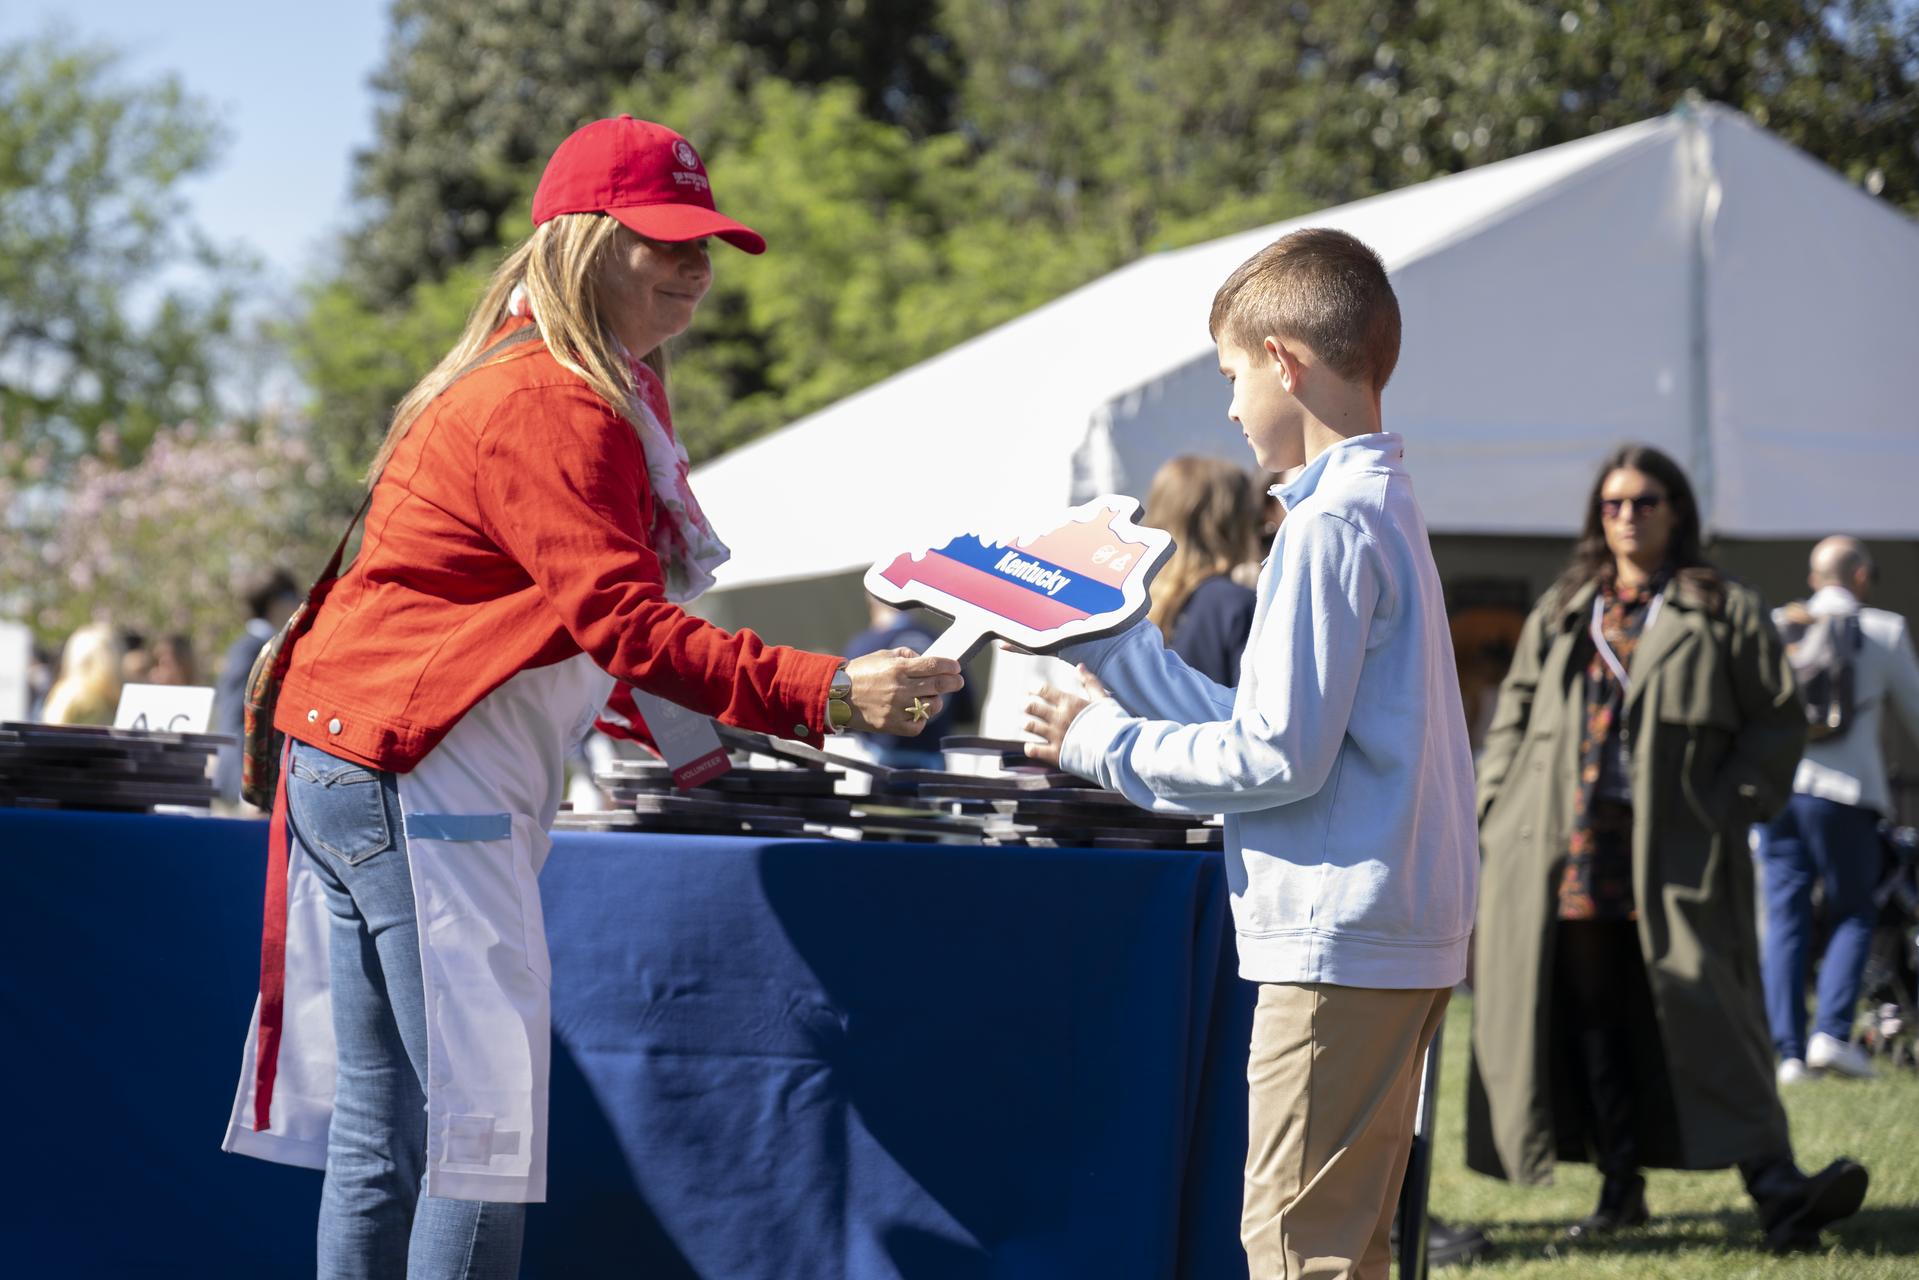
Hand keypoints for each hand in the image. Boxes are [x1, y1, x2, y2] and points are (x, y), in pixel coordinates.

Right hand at [845, 647, 965, 735]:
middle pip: (938, 685)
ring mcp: (897, 708)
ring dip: (936, 700)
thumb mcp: (883, 655)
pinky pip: (918, 724)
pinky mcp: (893, 725)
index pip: (934, 665)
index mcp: (898, 668)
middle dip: (953, 682)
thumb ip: (907, 655)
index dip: (949, 666)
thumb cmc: (861, 673)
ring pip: (931, 706)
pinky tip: (916, 711)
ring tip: (931, 696)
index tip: (956, 667)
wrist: (837, 695)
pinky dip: (921, 719)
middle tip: (958, 681)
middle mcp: (900, 688)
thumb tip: (927, 660)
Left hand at [1022, 665, 1109, 765]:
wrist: (1115, 749)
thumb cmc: (1112, 723)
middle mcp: (1059, 718)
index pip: (1044, 691)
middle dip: (1028, 706)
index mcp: (1069, 703)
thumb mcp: (1103, 699)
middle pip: (1033, 707)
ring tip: (1027, 724)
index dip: (1035, 689)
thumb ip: (1091, 682)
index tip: (1031, 690)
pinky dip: (1030, 747)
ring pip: (1031, 726)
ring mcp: (1055, 736)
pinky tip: (1031, 746)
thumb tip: (1080, 666)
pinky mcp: (1055, 754)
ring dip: (1028, 724)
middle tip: (1026, 706)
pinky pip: (1033, 749)